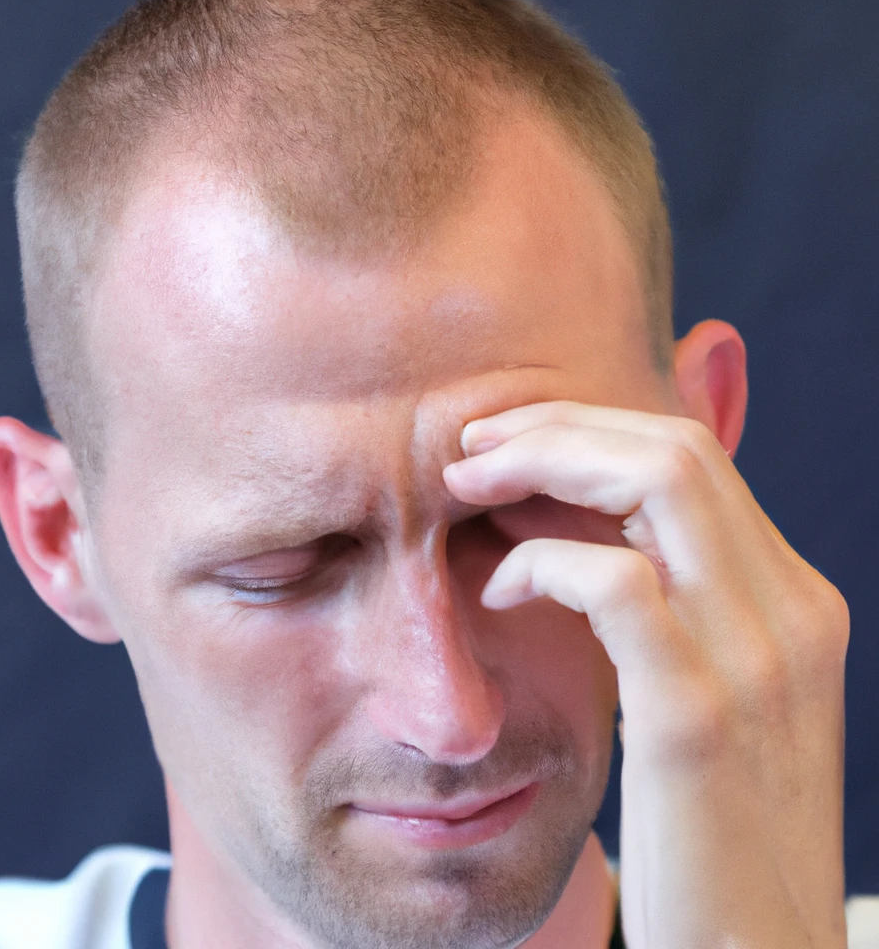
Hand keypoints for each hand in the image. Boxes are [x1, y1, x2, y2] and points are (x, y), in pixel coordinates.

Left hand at [443, 401, 849, 948]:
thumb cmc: (710, 831)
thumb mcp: (706, 695)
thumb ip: (671, 606)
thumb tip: (585, 532)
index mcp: (790, 601)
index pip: (695, 455)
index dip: (590, 428)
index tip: (507, 442)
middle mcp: (790, 611)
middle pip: (674, 445)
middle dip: (556, 425)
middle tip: (470, 446)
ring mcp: (754, 658)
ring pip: (656, 480)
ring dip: (541, 462)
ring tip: (467, 486)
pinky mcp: (698, 715)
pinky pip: (615, 582)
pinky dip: (541, 561)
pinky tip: (497, 588)